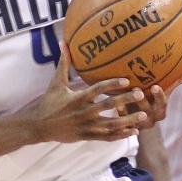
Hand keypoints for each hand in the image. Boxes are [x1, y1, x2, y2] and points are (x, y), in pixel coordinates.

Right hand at [25, 48, 149, 143]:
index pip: (97, 90)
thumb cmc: (49, 102)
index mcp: (77, 98)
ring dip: (127, 121)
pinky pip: (106, 137)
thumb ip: (63, 63)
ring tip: (143, 116)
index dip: (112, 85)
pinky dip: (120, 135)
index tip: (126, 81)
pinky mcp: (86, 137)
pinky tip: (134, 131)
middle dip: (125, 100)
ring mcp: (85, 126)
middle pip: (107, 106)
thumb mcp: (56, 82)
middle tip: (140, 94)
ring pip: (110, 125)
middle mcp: (83, 112)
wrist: (38, 126)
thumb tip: (63, 42)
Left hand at [120, 65, 181, 130]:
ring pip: (135, 119)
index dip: (159, 96)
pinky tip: (114, 106)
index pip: (162, 104)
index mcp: (160, 110)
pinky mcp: (127, 128)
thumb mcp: (163, 91)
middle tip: (136, 89)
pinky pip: (123, 124)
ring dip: (129, 108)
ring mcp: (138, 125)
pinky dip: (119, 115)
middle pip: (148, 112)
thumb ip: (176, 80)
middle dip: (143, 102)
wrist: (138, 116)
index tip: (155, 86)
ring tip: (122, 96)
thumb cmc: (151, 98)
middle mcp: (151, 119)